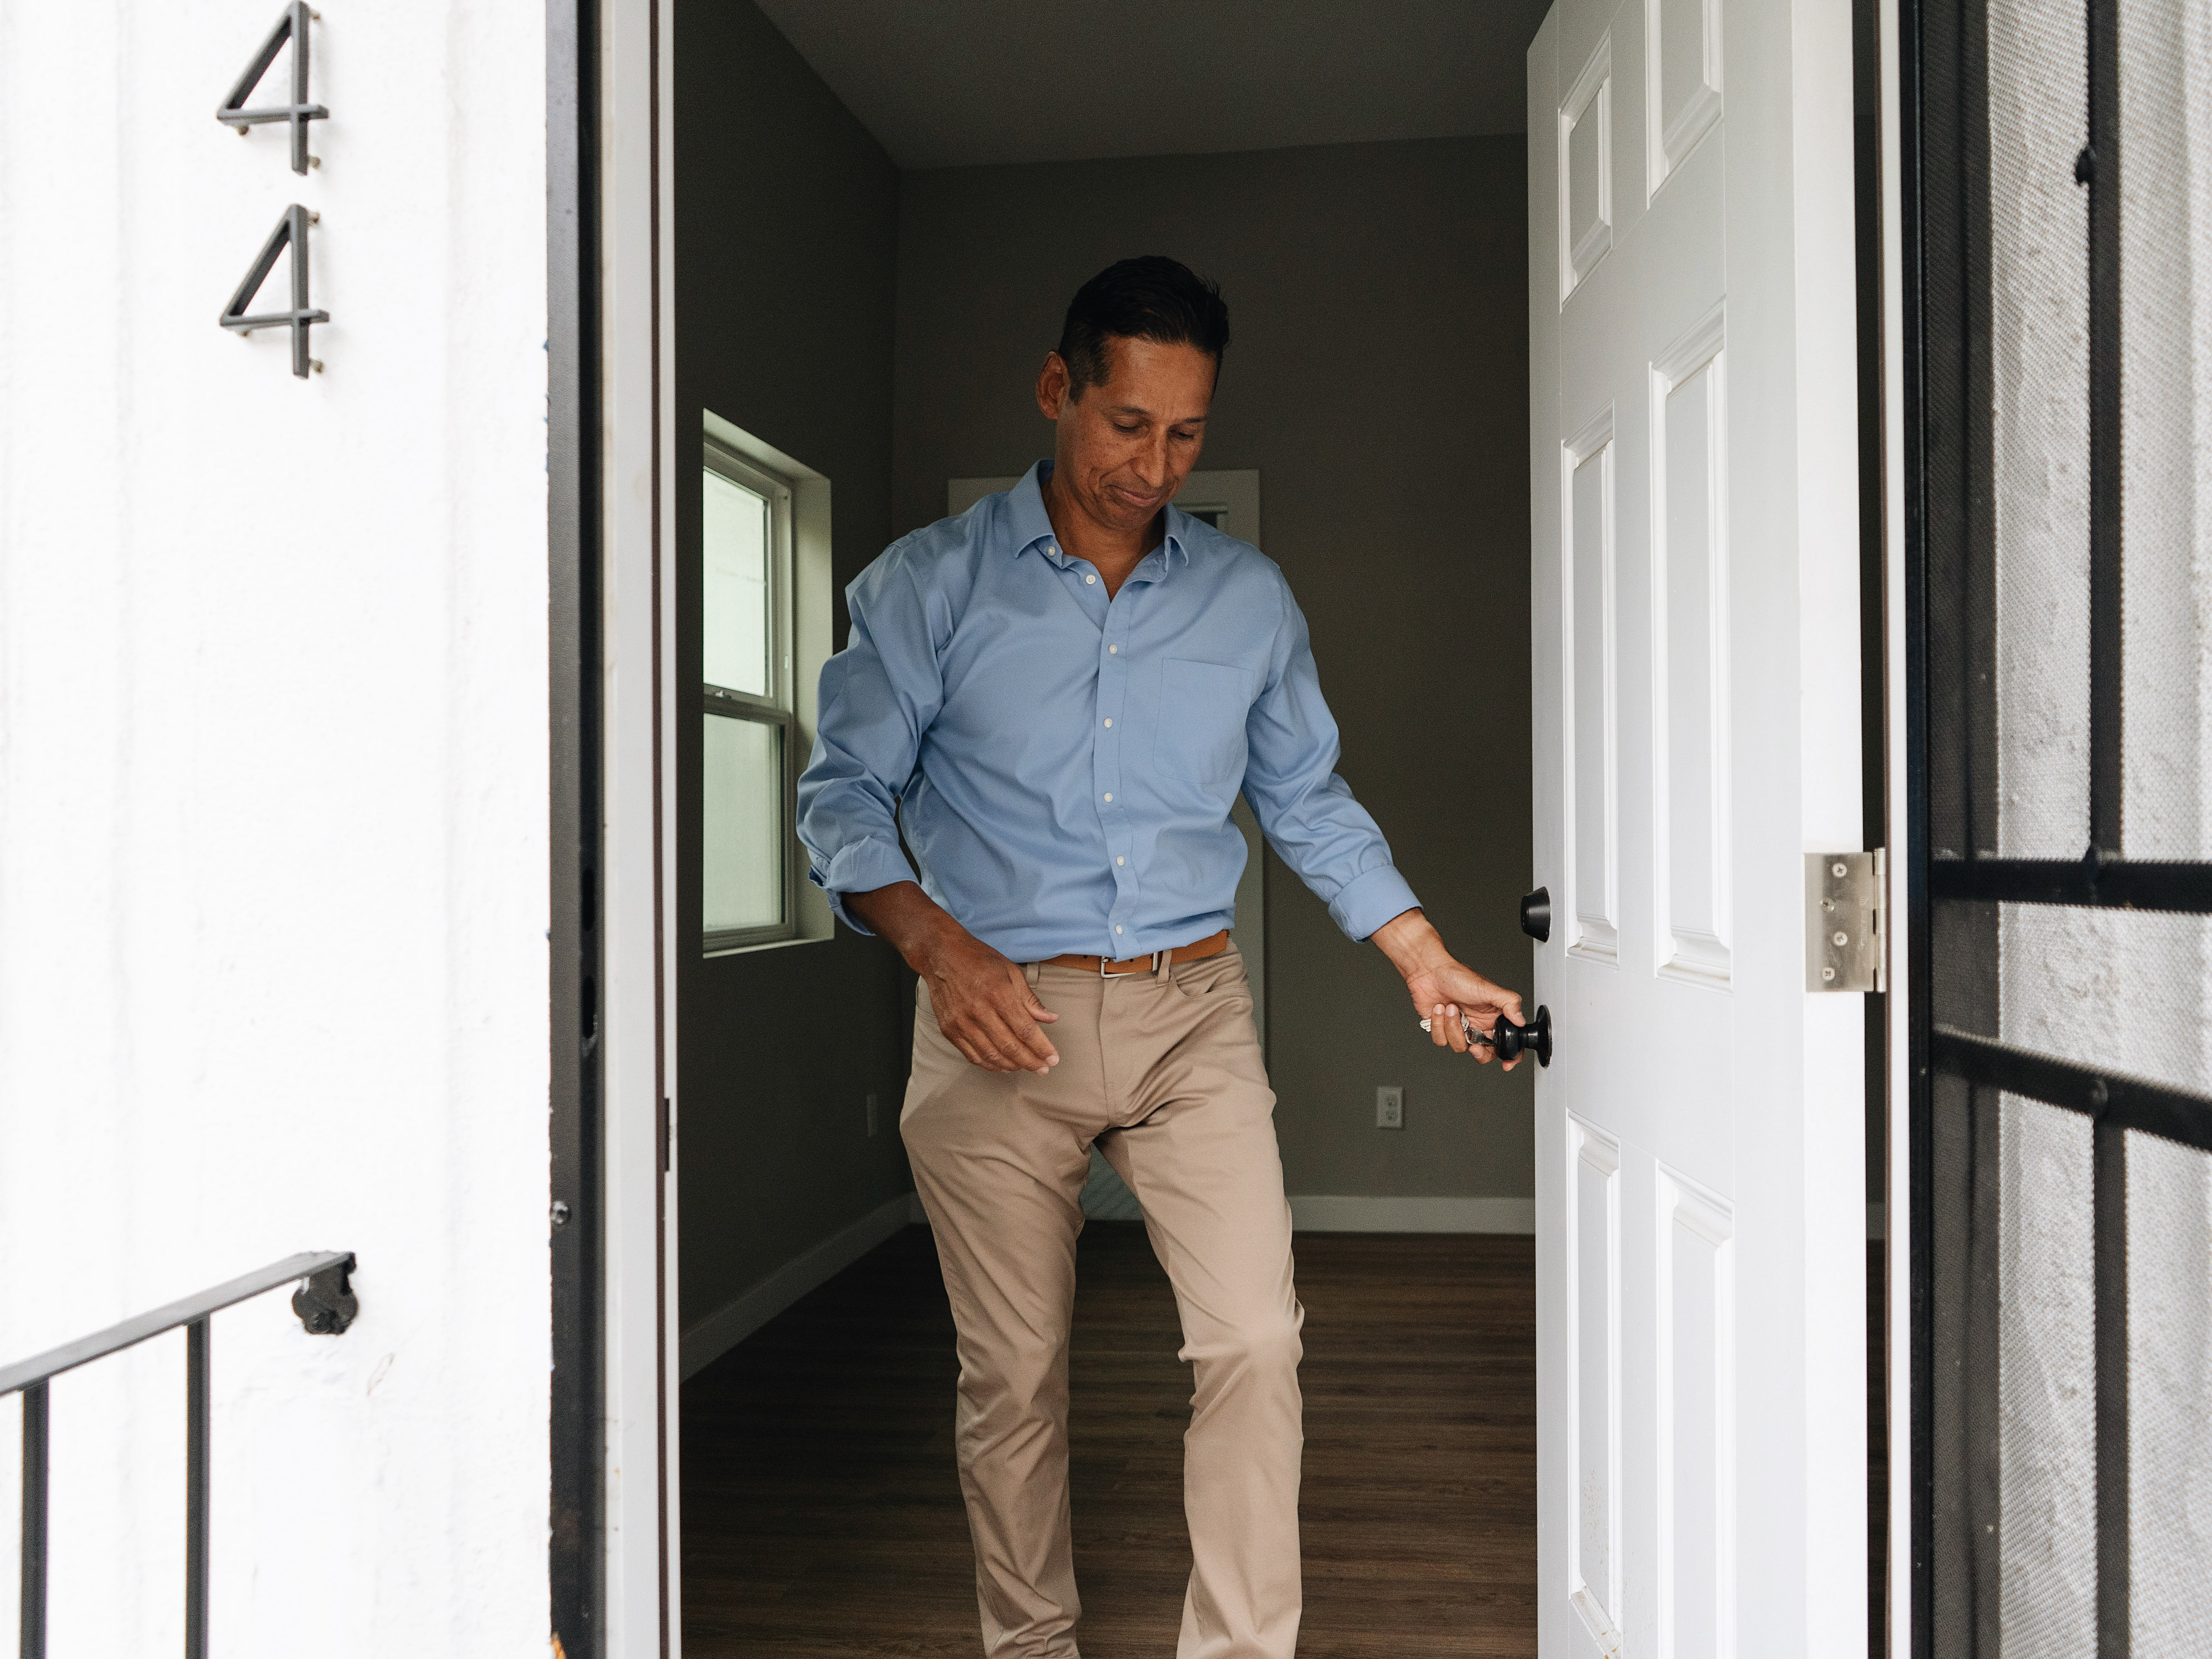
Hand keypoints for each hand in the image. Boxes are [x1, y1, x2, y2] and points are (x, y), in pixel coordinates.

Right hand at [846, 882, 1060, 1075]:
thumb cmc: (979, 960)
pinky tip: (1003, 1065)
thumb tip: (1051, 1019)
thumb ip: (1030, 999)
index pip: (1025, 1030)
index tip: (1053, 1059)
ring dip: (1012, 1066)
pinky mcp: (949, 1030)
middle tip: (1044, 1069)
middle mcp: (978, 1011)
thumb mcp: (1011, 972)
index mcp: (998, 993)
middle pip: (1010, 1047)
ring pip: (991, 1056)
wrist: (941, 955)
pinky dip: (990, 1064)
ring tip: (1026, 1067)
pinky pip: (972, 1055)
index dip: (1041, 1048)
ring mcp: (961, 1022)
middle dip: (1031, 1062)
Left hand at [1370, 908, 1528, 1068]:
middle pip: (1484, 1052)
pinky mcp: (1442, 1029)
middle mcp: (1477, 1024)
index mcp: (1493, 1017)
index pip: (1507, 1041)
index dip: (1510, 1055)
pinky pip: (1441, 1040)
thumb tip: (1521, 1020)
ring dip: (1453, 1026)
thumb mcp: (1488, 988)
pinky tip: (1439, 1009)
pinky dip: (1438, 1024)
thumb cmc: (1457, 976)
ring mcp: (1460, 1028)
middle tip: (1475, 1045)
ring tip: (1451, 1007)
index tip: (1507, 1064)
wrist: (1428, 971)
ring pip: (1459, 1046)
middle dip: (1479, 1051)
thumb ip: (1509, 1003)